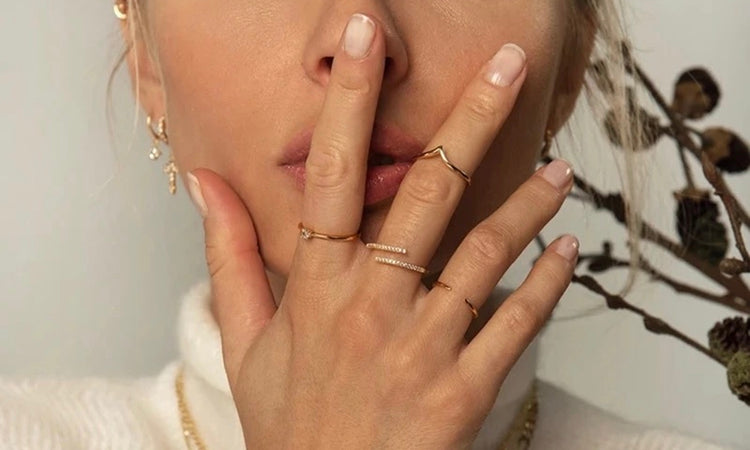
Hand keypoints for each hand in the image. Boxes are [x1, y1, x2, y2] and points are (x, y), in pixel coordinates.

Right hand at [190, 13, 576, 448]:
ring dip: (532, 201)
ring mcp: (424, 346)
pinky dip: (547, 281)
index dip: (348, 100)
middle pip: (428, 189)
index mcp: (316, 287)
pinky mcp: (465, 388)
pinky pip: (516, 322)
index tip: (365, 40)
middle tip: (506, 63)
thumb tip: (204, 182)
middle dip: (471, 117)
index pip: (329, 173)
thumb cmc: (289, 424)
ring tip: (562, 168)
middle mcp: (372, 305)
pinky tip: (568, 248)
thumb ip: (228, 254)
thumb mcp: (244, 340)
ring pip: (488, 250)